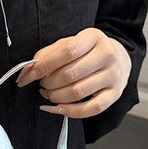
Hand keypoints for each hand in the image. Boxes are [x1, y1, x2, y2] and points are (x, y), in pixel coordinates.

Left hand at [16, 28, 130, 118]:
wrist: (118, 58)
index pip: (67, 52)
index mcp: (94, 37)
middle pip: (70, 74)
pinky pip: (91, 109)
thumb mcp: (69, 43)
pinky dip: (71, 112)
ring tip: (49, 93)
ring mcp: (113, 76)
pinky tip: (59, 108)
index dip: (44, 66)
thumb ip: (48, 53)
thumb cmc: (88, 51)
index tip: (29, 75)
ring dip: (56, 97)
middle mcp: (107, 55)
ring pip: (78, 92)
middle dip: (49, 83)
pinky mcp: (114, 94)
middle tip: (43, 83)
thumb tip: (29, 69)